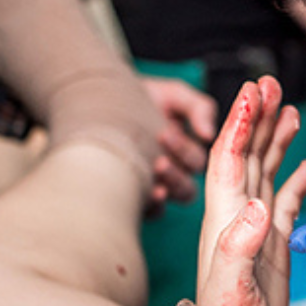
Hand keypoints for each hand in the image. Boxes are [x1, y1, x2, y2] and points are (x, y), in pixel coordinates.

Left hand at [140, 77, 217, 210]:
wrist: (95, 99)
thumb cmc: (136, 98)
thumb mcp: (172, 94)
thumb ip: (199, 108)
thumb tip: (210, 134)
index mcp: (186, 152)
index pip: (196, 162)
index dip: (184, 151)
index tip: (164, 133)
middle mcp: (173, 173)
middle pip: (187, 187)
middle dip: (176, 175)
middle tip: (159, 161)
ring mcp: (154, 187)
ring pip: (171, 198)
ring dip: (165, 187)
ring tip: (149, 172)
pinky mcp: (135, 198)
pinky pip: (150, 211)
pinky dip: (151, 204)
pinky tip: (141, 191)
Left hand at [197, 78, 305, 305]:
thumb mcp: (231, 292)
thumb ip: (238, 248)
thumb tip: (256, 206)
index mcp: (223, 223)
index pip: (228, 160)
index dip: (239, 124)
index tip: (253, 92)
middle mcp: (235, 221)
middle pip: (245, 156)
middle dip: (256, 119)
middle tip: (269, 82)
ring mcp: (253, 234)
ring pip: (263, 173)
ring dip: (273, 141)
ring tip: (287, 110)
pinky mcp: (270, 249)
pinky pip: (282, 203)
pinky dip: (292, 179)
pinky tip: (304, 165)